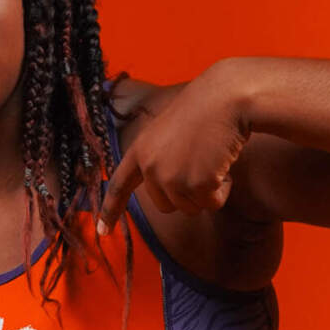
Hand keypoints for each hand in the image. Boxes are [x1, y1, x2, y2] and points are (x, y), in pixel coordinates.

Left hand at [99, 59, 254, 232]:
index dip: (110, 210)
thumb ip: (160, 160)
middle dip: (187, 192)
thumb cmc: (204, 110)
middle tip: (200, 161)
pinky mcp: (197, 185)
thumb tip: (165, 190)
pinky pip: (212, 203)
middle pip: (166, 205)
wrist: (227, 98)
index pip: (120, 185)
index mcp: (140, 151)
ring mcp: (173, 178)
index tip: (101, 231)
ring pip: (191, 207)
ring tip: (212, 158)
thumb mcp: (168, 133)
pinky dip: (224, 189)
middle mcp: (151, 167)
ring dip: (207, 190)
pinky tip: (224, 163)